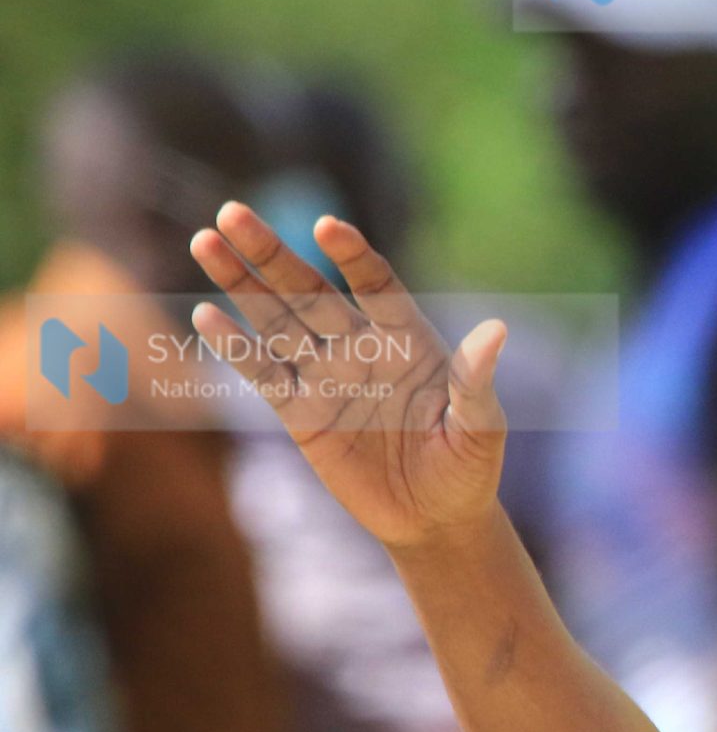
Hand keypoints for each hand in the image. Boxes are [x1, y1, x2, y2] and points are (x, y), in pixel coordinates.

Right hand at [188, 202, 506, 549]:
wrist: (436, 519)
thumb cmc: (468, 467)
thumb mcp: (480, 426)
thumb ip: (475, 380)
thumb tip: (496, 331)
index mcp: (407, 338)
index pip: (375, 284)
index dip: (352, 256)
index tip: (328, 228)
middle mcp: (360, 346)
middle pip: (309, 291)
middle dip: (272, 254)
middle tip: (232, 212)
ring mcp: (325, 375)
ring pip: (276, 321)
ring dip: (240, 284)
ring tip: (206, 242)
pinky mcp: (300, 412)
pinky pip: (263, 374)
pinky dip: (236, 348)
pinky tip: (207, 316)